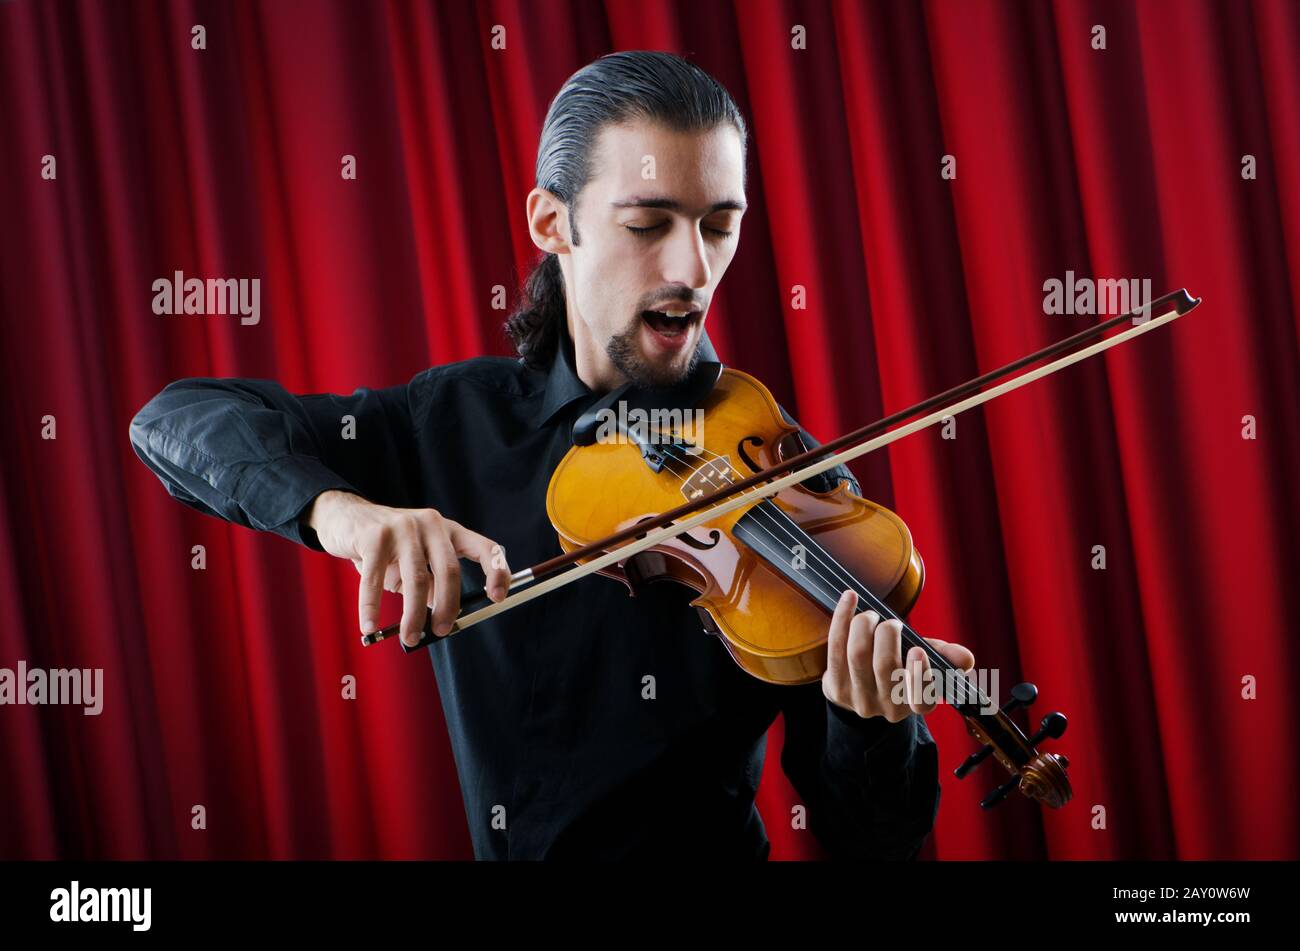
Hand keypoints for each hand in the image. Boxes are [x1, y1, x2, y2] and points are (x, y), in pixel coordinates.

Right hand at [306, 490, 510, 645]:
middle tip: (442, 631)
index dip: (496, 572)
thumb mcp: (417, 562)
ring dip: (413, 615)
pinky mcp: (373, 536)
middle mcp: (431, 524)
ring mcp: (403, 527)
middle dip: (448, 606)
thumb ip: (432, 585)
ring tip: (409, 637)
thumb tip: (442, 619)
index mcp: (449, 531)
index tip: (498, 598)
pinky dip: (372, 607)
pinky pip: (375, 579)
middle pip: (449, 570)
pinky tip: (370, 626)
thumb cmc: (389, 547)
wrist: (346, 517)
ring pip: (416, 578)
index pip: (485, 548)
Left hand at [822, 589, 974, 721]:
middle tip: (890, 623)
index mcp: (917, 704)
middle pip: (885, 666)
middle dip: (887, 634)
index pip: (922, 699)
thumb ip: (946, 657)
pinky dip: (842, 618)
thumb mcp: (928, 663)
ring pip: (858, 656)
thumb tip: (966, 659)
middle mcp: (889, 708)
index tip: (918, 649)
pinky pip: (835, 648)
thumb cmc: (902, 668)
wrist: (863, 690)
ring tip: (869, 616)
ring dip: (863, 625)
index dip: (920, 675)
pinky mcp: (835, 689)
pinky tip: (849, 599)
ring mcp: (860, 701)